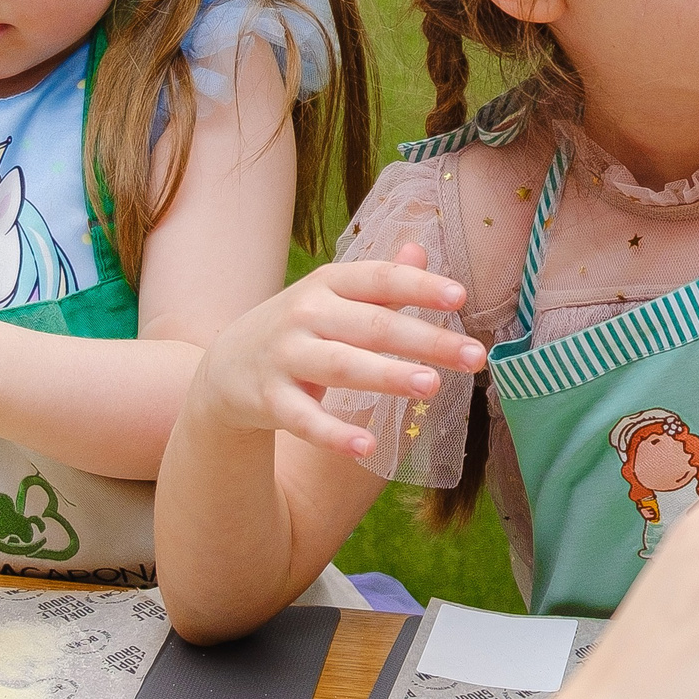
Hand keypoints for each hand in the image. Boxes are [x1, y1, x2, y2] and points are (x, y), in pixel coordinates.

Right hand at [189, 243, 485, 458]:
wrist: (224, 366)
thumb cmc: (299, 329)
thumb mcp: (331, 297)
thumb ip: (379, 281)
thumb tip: (420, 251)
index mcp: (327, 285)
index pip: (379, 280)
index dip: (419, 286)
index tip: (460, 298)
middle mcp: (305, 315)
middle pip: (372, 326)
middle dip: (425, 340)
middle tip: (474, 356)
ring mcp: (285, 357)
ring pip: (343, 366)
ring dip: (387, 376)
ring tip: (432, 386)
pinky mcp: (269, 400)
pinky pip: (305, 420)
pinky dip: (334, 434)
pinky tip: (367, 447)